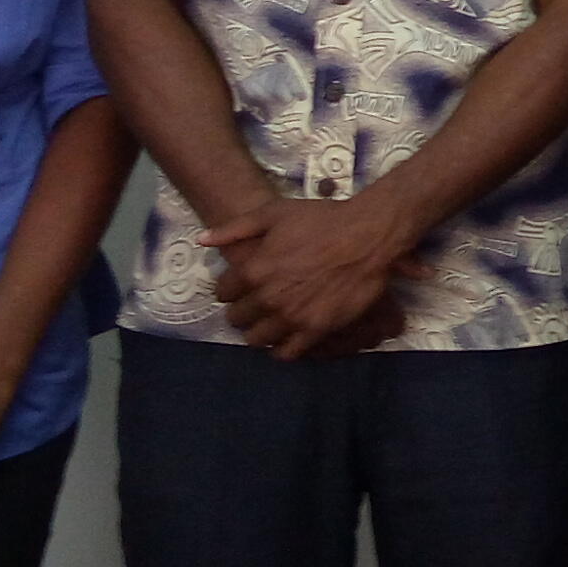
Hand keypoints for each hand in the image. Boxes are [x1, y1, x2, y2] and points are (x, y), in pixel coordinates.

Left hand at [205, 194, 423, 357]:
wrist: (366, 236)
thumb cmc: (320, 220)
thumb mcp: (274, 213)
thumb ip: (235, 229)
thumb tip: (201, 241)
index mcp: (253, 270)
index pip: (223, 293)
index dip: (229, 290)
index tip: (239, 289)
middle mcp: (267, 298)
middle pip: (237, 319)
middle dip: (242, 313)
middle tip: (254, 307)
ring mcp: (291, 317)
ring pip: (257, 340)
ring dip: (258, 333)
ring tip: (268, 324)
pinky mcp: (315, 330)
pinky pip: (287, 353)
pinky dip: (281, 350)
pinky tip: (285, 340)